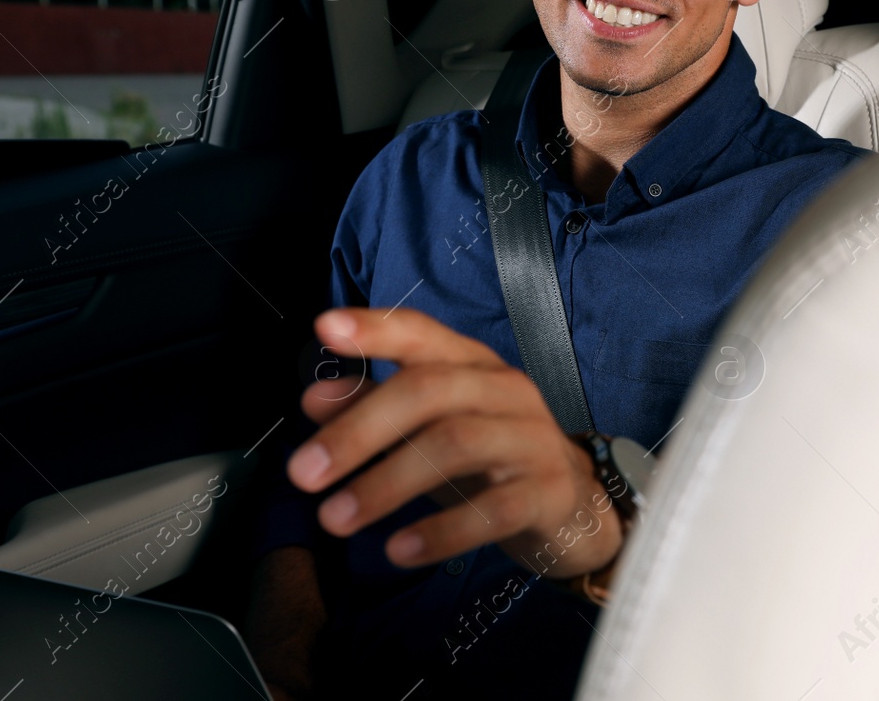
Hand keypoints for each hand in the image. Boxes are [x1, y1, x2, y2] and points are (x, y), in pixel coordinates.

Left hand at [286, 307, 623, 577]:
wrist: (576, 507)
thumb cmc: (490, 461)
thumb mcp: (428, 431)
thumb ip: (373, 410)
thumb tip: (314, 399)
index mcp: (471, 366)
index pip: (422, 335)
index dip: (376, 329)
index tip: (325, 329)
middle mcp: (504, 390)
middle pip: (428, 390)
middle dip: (359, 429)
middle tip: (302, 473)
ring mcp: (531, 438)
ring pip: (456, 444)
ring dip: (386, 483)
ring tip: (336, 518)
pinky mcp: (549, 492)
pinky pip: (493, 508)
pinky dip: (441, 531)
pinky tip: (398, 550)